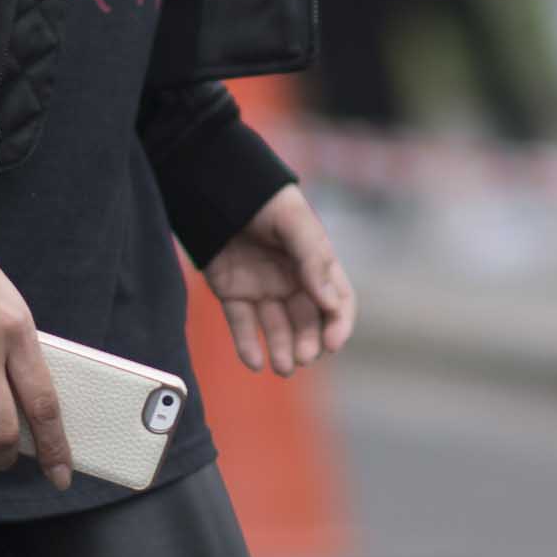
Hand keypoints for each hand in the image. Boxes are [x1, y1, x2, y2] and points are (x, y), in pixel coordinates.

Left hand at [201, 184, 357, 375]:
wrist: (217, 189)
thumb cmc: (264, 200)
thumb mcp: (294, 222)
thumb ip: (312, 259)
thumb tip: (330, 302)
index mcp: (314, 263)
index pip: (337, 300)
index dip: (339, 323)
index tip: (333, 342)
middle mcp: (291, 280)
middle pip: (307, 320)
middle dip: (308, 342)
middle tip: (303, 357)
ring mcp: (262, 289)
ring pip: (276, 328)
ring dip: (281, 349)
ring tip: (282, 366)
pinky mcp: (233, 294)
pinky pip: (242, 325)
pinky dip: (247, 346)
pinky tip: (254, 362)